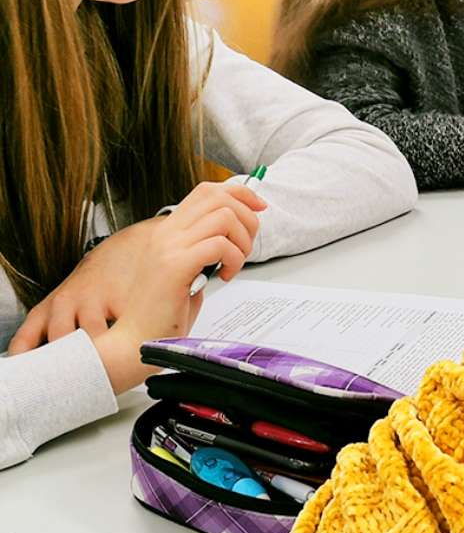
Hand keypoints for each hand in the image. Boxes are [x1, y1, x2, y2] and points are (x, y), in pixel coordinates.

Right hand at [8, 182, 264, 355]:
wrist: (135, 341)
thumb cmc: (162, 314)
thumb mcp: (187, 270)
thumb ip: (204, 248)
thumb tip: (236, 234)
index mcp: (169, 231)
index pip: (207, 191)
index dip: (239, 193)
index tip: (259, 207)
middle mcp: (167, 233)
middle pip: (219, 197)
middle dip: (247, 216)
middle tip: (246, 246)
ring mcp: (169, 247)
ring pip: (224, 217)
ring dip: (242, 240)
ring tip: (233, 264)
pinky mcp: (176, 266)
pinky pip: (220, 244)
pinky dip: (234, 259)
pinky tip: (224, 276)